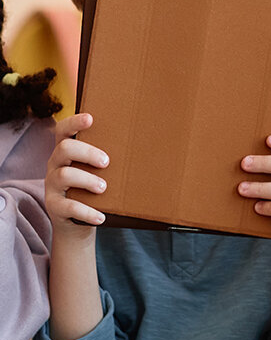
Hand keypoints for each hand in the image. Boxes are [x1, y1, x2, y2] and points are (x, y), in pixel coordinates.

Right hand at [45, 113, 108, 238]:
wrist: (78, 221)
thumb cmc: (95, 187)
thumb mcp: (99, 170)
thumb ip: (110, 157)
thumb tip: (150, 145)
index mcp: (67, 151)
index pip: (63, 130)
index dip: (74, 122)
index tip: (91, 118)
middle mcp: (55, 165)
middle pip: (64, 148)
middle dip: (87, 152)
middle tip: (107, 162)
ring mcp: (52, 186)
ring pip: (64, 175)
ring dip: (87, 180)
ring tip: (104, 188)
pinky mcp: (54, 207)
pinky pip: (67, 207)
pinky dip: (86, 211)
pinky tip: (101, 217)